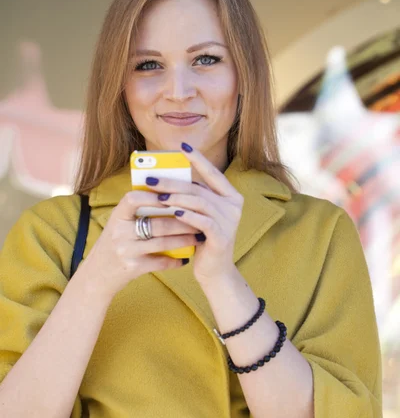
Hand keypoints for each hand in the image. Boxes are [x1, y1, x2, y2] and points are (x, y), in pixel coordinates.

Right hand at [81, 189, 203, 298]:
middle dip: (183, 221)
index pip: (133, 199)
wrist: (97, 275)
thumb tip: (169, 194)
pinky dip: (175, 260)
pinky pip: (160, 263)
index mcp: (117, 216)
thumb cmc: (115, 244)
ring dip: (185, 239)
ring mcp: (126, 251)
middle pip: (157, 223)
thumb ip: (137, 211)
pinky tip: (186, 258)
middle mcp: (119, 232)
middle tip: (202, 218)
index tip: (174, 194)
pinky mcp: (132, 268)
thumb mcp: (119, 224)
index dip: (154, 195)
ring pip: (163, 243)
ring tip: (200, 236)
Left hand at [148, 143, 243, 284]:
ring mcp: (230, 221)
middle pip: (199, 188)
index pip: (213, 172)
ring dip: (176, 198)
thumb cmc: (202, 239)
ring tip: (157, 196)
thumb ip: (192, 197)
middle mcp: (234, 205)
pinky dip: (186, 215)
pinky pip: (202, 221)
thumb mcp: (198, 214)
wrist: (214, 272)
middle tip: (151, 178)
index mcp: (231, 196)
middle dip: (173, 182)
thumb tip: (165, 178)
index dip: (197, 158)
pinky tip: (172, 212)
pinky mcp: (222, 237)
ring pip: (200, 202)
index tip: (182, 146)